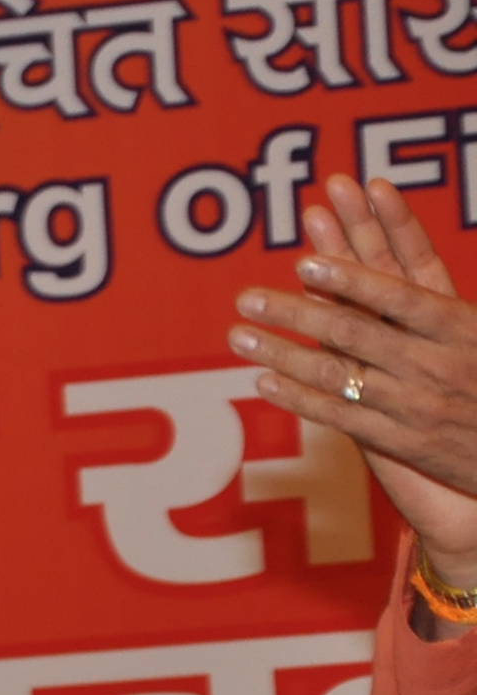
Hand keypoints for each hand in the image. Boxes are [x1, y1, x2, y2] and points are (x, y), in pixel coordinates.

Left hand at [232, 176, 476, 579]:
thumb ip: (433, 303)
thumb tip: (389, 252)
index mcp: (460, 327)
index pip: (399, 296)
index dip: (351, 279)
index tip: (305, 262)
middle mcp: (434, 364)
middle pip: (354, 332)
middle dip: (295, 313)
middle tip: (245, 297)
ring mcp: (415, 404)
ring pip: (338, 375)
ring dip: (283, 354)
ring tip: (239, 335)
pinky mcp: (404, 441)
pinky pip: (343, 417)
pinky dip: (301, 399)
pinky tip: (265, 382)